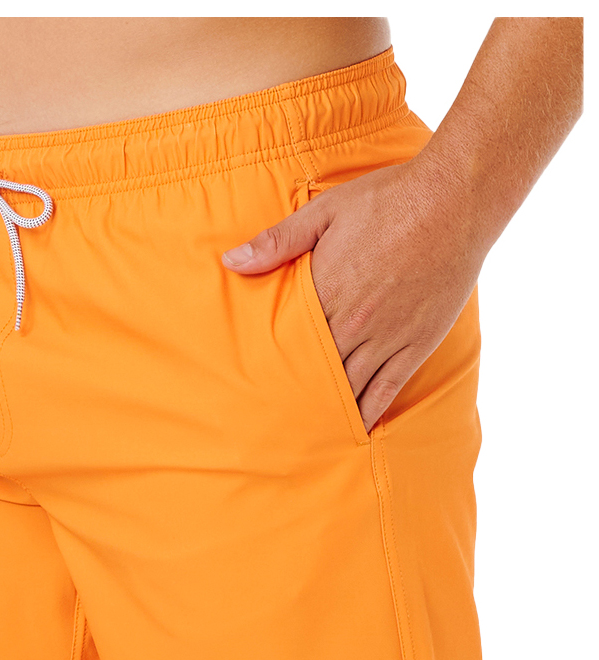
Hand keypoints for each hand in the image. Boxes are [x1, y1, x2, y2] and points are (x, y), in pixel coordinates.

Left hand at [221, 155, 485, 432]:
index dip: (268, 365)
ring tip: (304, 433)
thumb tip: (231, 261)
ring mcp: (387, 337)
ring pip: (348, 386)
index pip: (287, 341)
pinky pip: (387, 389)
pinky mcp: (416, 344)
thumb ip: (277, 241)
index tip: (249, 386)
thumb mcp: (323, 212)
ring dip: (326, 409)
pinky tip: (356, 428)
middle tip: (269, 421)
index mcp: (325, 291)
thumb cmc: (387, 200)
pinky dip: (369, 411)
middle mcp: (353, 323)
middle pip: (314, 370)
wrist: (455, 199)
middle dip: (292, 393)